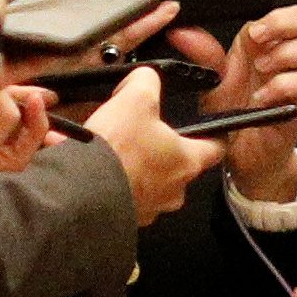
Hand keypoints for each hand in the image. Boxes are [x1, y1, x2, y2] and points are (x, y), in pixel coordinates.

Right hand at [84, 66, 214, 222]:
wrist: (81, 190)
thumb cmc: (118, 149)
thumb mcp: (135, 99)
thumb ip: (146, 82)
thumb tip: (144, 78)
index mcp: (187, 162)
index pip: (215, 149)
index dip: (215, 136)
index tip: (215, 133)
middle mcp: (173, 191)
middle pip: (177, 166)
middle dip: (161, 151)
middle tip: (143, 135)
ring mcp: (149, 209)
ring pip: (148, 183)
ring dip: (133, 168)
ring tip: (110, 151)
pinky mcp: (124, 218)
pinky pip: (122, 196)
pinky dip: (111, 181)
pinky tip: (92, 168)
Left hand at [180, 2, 296, 202]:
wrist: (242, 151)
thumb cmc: (233, 108)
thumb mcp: (213, 78)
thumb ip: (202, 53)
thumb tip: (181, 31)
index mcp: (270, 37)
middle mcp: (289, 51)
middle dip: (284, 21)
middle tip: (255, 37)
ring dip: (286, 53)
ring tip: (261, 69)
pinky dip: (283, 86)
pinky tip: (262, 97)